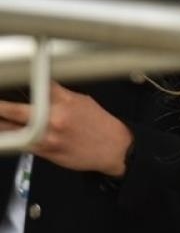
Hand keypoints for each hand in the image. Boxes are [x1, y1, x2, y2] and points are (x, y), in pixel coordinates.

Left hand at [0, 82, 131, 175]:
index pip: (37, 84)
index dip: (18, 81)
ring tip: (1, 119)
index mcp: (64, 100)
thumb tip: (39, 91)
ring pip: (13, 130)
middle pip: (16, 110)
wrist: (115, 148)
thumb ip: (57, 96)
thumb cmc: (100, 125)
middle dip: (1, 107)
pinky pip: (20, 144)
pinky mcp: (46, 151)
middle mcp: (55, 117)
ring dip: (2, 124)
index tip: (6, 81)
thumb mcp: (81, 101)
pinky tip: (7, 134)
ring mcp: (48, 136)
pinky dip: (11, 138)